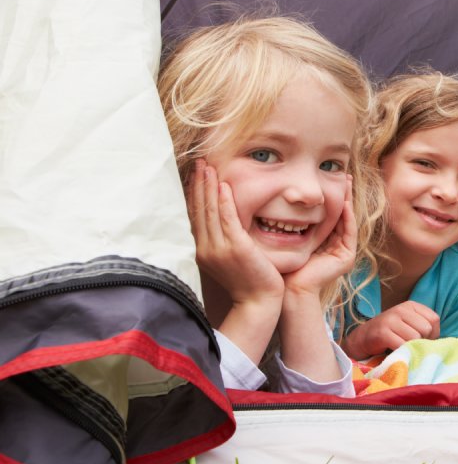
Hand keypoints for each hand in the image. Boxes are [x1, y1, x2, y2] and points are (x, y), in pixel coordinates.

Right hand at [187, 159, 283, 308]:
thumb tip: (215, 220)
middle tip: (199, 161)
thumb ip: (219, 239)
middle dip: (198, 183)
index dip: (193, 193)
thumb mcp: (227, 257)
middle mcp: (205, 248)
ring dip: (208, 186)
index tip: (194, 174)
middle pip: (198, 209)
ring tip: (207, 166)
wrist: (258, 301)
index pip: (194, 215)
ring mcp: (219, 249)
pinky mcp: (236, 248)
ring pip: (210, 211)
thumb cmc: (247, 279)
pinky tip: (222, 185)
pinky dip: (224, 202)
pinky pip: (227, 220)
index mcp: (201, 250)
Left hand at [284, 174, 356, 297]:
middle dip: (342, 195)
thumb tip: (276, 199)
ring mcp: (342, 252)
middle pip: (341, 215)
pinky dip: (348, 216)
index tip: (328, 177)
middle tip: (343, 175)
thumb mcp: (286, 237)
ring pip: (347, 220)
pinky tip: (344, 201)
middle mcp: (334, 247)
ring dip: (348, 200)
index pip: (328, 215)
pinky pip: (349, 231)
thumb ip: (286, 222)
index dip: (330, 196)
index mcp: (322, 243)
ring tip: (347, 182)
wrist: (288, 289)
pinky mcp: (346, 257)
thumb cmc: (282, 265)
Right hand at [343, 300, 440, 357]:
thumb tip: (441, 341)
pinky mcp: (382, 332)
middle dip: (422, 341)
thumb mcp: (408, 324)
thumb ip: (424, 327)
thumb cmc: (390, 334)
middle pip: (426, 328)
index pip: (434, 319)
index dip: (433, 334)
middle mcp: (401, 309)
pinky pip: (402, 344)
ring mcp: (391, 319)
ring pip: (415, 337)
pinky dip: (402, 351)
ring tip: (402, 347)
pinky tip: (395, 350)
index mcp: (411, 305)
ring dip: (411, 347)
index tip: (422, 340)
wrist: (362, 339)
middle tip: (411, 345)